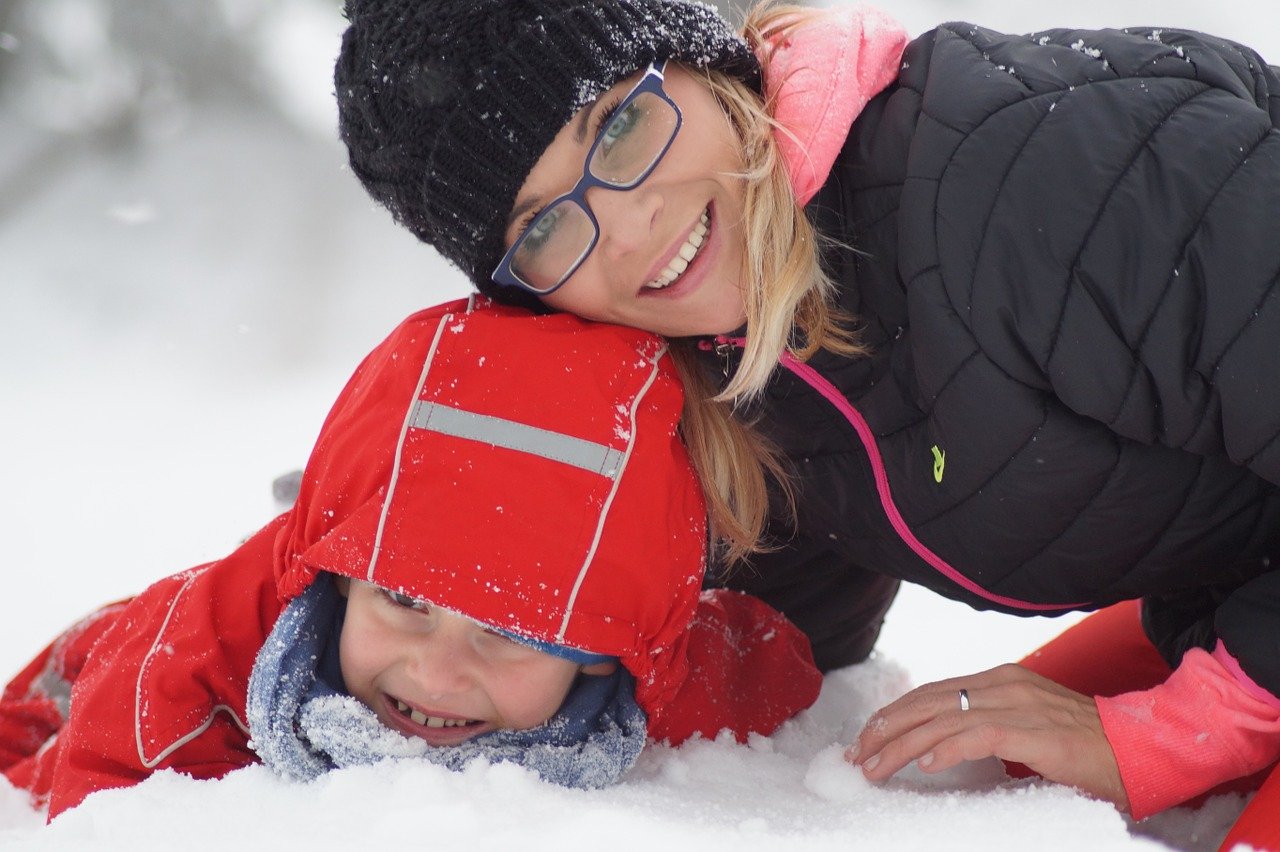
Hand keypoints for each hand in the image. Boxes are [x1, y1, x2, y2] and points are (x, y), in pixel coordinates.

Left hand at [846, 663, 1128, 810]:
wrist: (1141, 748)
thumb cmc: (1086, 746)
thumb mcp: (1027, 726)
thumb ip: (989, 725)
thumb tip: (944, 744)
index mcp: (1000, 680)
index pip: (931, 692)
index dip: (894, 714)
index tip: (866, 738)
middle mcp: (1003, 685)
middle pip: (927, 702)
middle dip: (885, 728)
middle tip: (856, 755)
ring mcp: (1019, 705)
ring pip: (943, 720)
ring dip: (903, 745)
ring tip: (875, 767)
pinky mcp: (1035, 731)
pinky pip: (979, 736)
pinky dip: (948, 748)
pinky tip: (925, 765)